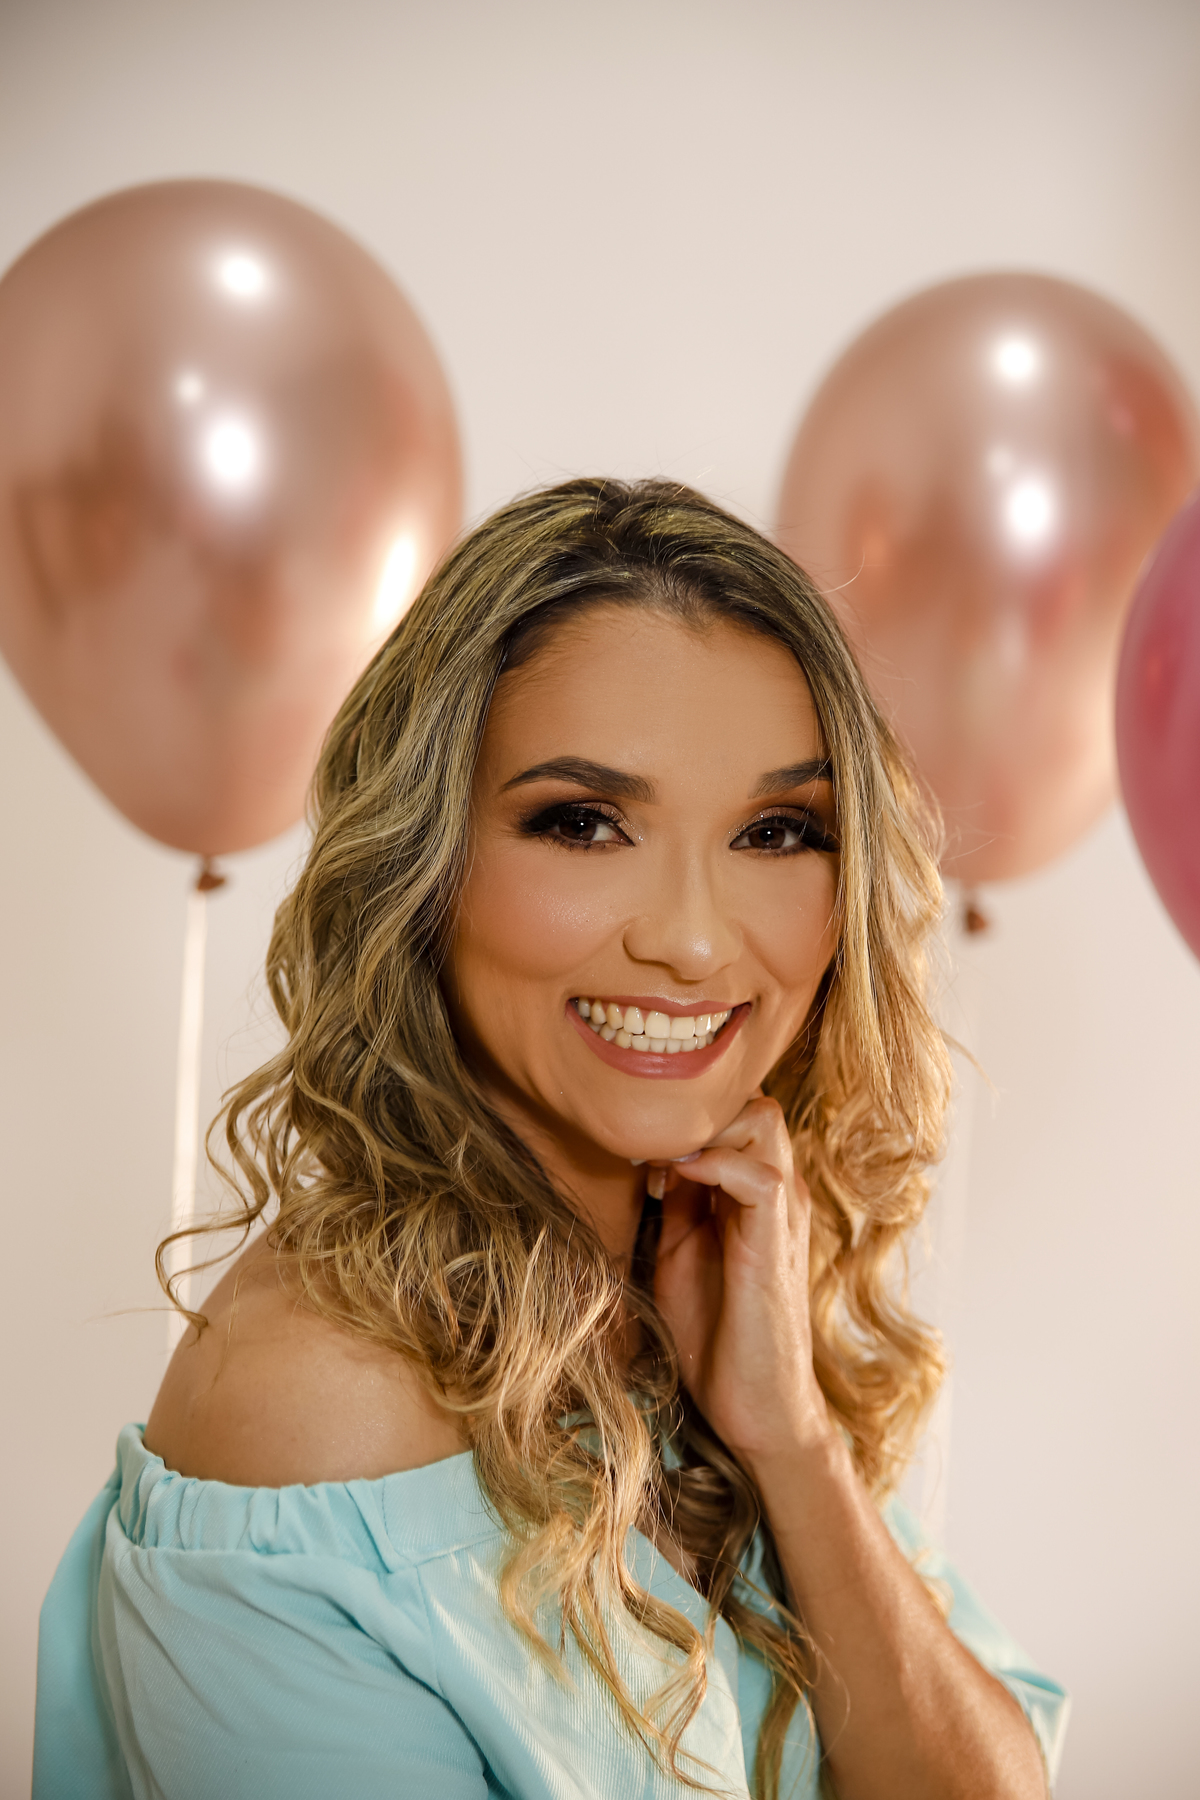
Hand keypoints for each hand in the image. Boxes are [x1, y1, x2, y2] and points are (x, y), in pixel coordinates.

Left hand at [650, 1094, 831, 1468]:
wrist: (751, 1404)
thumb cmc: (714, 1331)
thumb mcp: (680, 1248)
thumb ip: (677, 1198)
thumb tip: (652, 1152)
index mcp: (754, 1187)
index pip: (734, 1109)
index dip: (685, 1113)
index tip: (636, 1141)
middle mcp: (777, 1188)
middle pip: (752, 1100)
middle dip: (695, 1110)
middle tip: (646, 1144)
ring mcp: (783, 1212)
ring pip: (763, 1119)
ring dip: (706, 1128)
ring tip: (661, 1162)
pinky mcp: (778, 1242)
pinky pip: (762, 1175)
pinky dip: (715, 1164)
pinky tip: (676, 1182)